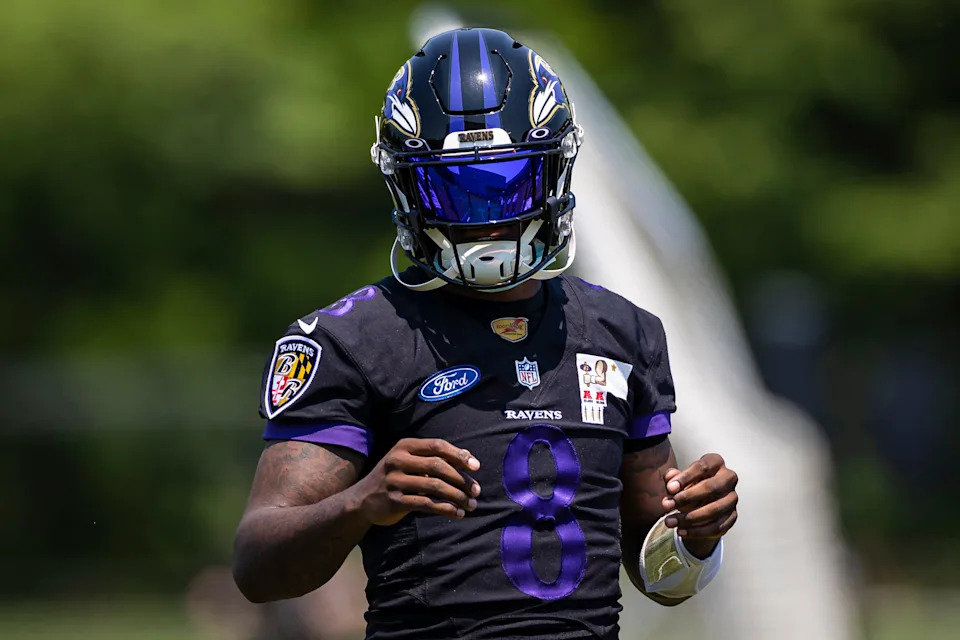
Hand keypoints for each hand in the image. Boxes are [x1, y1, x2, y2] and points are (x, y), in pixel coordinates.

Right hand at [354, 438, 480, 526]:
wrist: (362, 500)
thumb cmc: (394, 478)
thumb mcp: (409, 462)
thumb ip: (434, 459)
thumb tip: (469, 459)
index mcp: (404, 446)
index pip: (437, 446)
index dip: (459, 455)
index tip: (476, 466)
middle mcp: (398, 460)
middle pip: (438, 466)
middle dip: (462, 479)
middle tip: (477, 491)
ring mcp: (395, 481)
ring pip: (435, 486)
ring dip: (457, 496)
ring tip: (471, 505)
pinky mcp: (394, 501)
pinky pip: (426, 504)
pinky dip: (445, 509)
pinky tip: (457, 514)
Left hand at [660, 453, 737, 558]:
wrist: (701, 502)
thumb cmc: (688, 485)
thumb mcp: (678, 479)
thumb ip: (672, 478)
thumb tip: (670, 481)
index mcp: (716, 462)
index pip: (702, 467)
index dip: (685, 478)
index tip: (669, 489)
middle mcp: (728, 478)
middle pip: (711, 487)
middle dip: (687, 498)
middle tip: (666, 506)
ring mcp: (732, 498)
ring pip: (714, 510)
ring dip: (689, 518)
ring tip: (669, 522)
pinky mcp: (732, 516)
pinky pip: (717, 526)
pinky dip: (697, 531)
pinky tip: (681, 531)